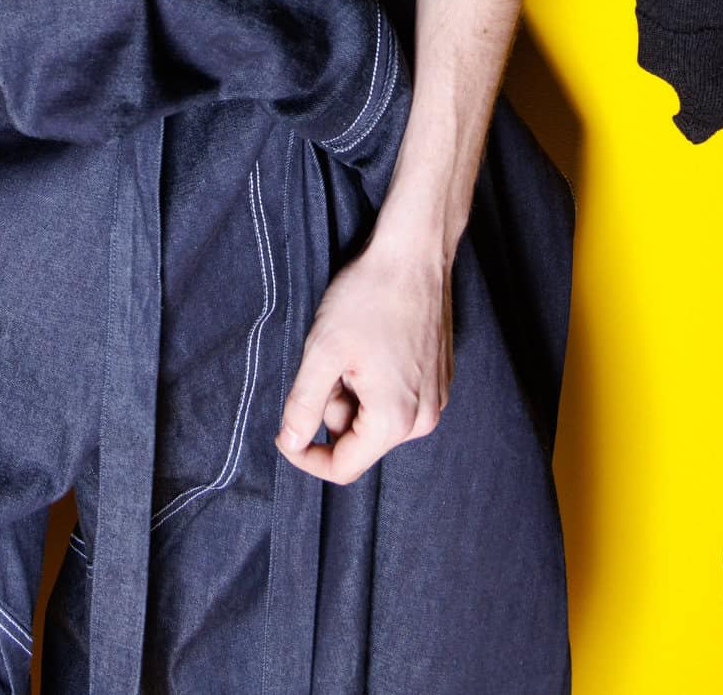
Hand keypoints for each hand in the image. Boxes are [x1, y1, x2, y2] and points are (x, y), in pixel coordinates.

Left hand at [276, 237, 452, 482]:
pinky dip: (376, 381)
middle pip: (359, 439)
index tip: (283, 434)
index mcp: (395, 421)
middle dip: (334, 406)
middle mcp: (423, 420)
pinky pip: (396, 399)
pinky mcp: (439, 380)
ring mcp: (435, 400)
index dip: (306, 456)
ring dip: (354, 392)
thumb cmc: (369, 297)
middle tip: (329, 360)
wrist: (414, 254)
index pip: (344, 467)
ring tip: (354, 348)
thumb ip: (303, 405)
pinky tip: (375, 344)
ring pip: (375, 418)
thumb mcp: (323, 350)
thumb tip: (290, 444)